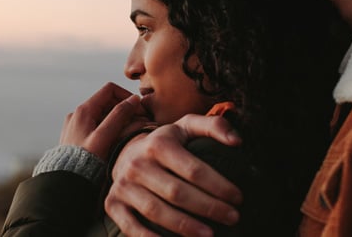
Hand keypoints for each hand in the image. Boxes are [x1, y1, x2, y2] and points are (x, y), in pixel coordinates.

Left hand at [61, 82, 147, 160]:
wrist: (65, 182)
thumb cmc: (85, 162)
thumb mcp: (105, 137)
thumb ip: (119, 116)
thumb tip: (134, 99)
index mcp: (84, 110)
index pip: (110, 89)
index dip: (127, 96)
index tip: (139, 109)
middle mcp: (78, 114)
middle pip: (107, 101)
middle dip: (125, 109)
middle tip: (139, 122)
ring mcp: (76, 125)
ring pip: (103, 114)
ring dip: (118, 119)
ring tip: (129, 133)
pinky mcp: (77, 136)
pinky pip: (97, 125)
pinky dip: (109, 128)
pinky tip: (116, 141)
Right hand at [105, 114, 242, 236]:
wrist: (124, 152)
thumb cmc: (164, 143)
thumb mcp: (186, 127)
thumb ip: (214, 126)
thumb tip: (237, 141)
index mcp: (158, 144)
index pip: (194, 170)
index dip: (219, 186)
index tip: (238, 198)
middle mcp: (138, 164)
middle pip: (177, 193)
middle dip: (209, 208)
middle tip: (232, 217)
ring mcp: (124, 186)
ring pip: (156, 211)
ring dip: (185, 227)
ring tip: (210, 234)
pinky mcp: (113, 204)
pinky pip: (130, 227)